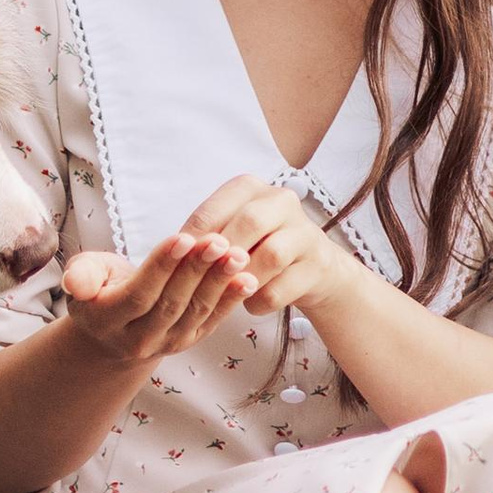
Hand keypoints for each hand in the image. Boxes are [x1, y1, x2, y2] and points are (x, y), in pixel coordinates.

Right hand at [60, 230, 256, 365]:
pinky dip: (231, 301)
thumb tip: (76, 282)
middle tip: (218, 241)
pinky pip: (212, 321)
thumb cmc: (100, 289)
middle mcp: (137, 339)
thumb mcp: (85, 275)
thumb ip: (82, 274)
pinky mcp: (189, 342)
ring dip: (218, 283)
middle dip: (196, 270)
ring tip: (237, 255)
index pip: (139, 294)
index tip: (183, 237)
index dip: (162, 267)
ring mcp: (166, 344)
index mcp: (107, 320)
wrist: (114, 332)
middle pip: (171, 303)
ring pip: (195, 312)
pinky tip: (248, 279)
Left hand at [184, 175, 365, 324]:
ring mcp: (305, 232)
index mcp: (250, 188)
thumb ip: (206, 238)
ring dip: (244, 280)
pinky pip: (283, 287)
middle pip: (249, 223)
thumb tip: (174, 254)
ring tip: (228, 293)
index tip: (175, 262)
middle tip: (202, 279)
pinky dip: (260, 301)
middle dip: (223, 255)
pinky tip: (250, 304)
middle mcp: (281, 201)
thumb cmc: (257, 247)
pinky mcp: (319, 264)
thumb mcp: (230, 232)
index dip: (192, 238)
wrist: (312, 267)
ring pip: (271, 255)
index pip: (214, 208)